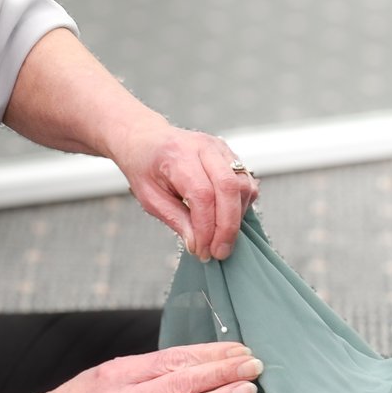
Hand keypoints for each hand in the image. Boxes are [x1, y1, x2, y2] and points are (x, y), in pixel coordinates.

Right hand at [24, 343, 260, 392]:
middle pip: (183, 382)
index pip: (175, 359)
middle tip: (254, 366)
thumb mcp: (105, 373)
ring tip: (246, 392)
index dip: (210, 354)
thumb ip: (144, 369)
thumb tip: (191, 362)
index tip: (238, 351)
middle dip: (223, 372)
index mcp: (120, 373)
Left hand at [115, 120, 261, 259]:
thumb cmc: (145, 168)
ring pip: (243, 186)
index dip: (206, 227)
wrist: (146, 140)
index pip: (202, 194)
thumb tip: (197, 244)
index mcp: (178, 155)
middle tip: (219, 252)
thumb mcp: (150, 198)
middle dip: (228, 226)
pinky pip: (246, 183)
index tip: (201, 250)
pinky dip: (240, 206)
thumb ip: (176, 219)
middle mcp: (204, 147)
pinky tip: (225, 220)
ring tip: (219, 238)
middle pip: (229, 188)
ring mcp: (221, 149)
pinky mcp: (230, 155)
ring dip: (236, 218)